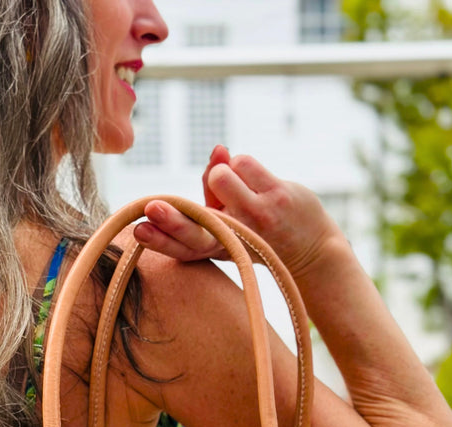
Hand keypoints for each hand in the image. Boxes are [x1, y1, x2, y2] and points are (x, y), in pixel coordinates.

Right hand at [132, 146, 342, 278]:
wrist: (312, 250)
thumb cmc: (261, 234)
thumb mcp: (229, 224)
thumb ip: (213, 195)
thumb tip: (219, 151)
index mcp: (216, 250)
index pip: (182, 248)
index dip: (160, 240)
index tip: (138, 229)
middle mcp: (233, 239)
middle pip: (195, 230)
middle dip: (172, 220)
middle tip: (153, 209)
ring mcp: (256, 218)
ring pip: (221, 177)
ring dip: (223, 172)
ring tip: (239, 186)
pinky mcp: (276, 198)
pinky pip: (243, 163)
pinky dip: (243, 164)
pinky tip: (254, 177)